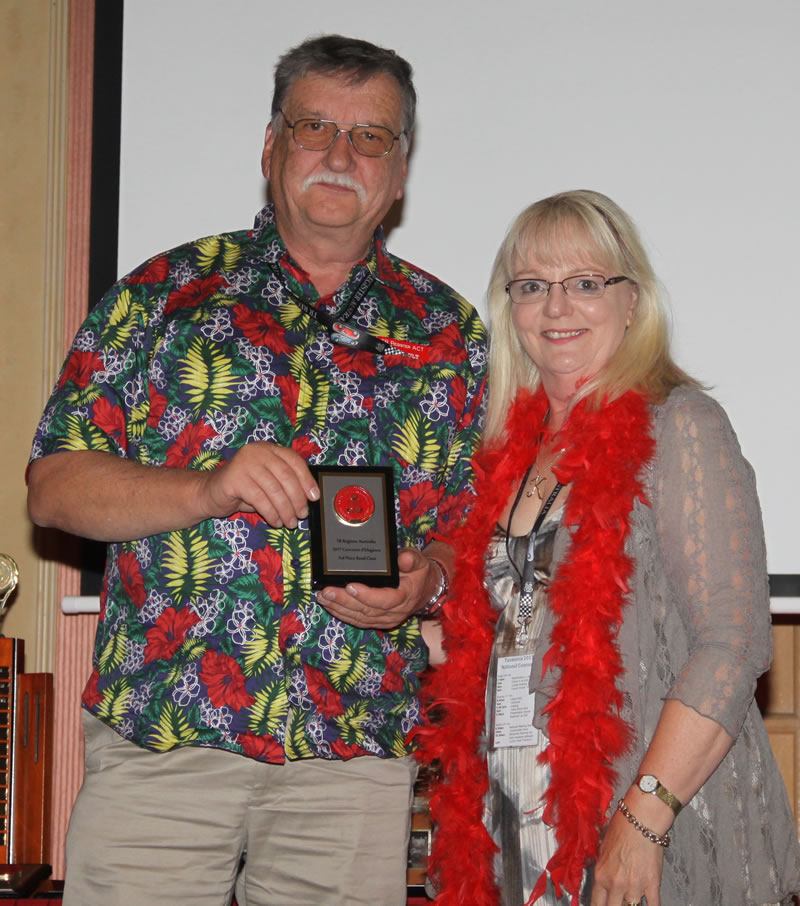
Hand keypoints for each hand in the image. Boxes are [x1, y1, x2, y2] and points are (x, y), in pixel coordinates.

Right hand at [197, 442, 317, 527]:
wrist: (210, 493)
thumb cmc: (244, 489)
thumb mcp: (268, 483)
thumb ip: (285, 485)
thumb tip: (309, 498)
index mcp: (269, 449)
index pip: (294, 461)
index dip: (306, 479)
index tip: (314, 497)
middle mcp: (257, 451)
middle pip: (286, 475)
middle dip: (297, 499)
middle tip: (302, 515)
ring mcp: (244, 462)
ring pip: (274, 489)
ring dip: (285, 509)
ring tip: (289, 522)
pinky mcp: (234, 478)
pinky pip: (259, 498)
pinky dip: (271, 513)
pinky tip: (275, 521)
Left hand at [317, 548, 437, 629]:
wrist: (424, 590)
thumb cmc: (418, 573)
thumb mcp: (419, 561)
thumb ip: (411, 559)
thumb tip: (403, 559)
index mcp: (404, 597)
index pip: (384, 600)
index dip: (366, 595)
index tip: (350, 586)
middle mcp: (394, 612)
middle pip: (366, 610)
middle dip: (344, 601)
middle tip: (327, 591)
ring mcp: (385, 619)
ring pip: (359, 618)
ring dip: (339, 609)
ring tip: (323, 597)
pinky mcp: (377, 622)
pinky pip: (358, 621)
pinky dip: (342, 614)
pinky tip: (330, 606)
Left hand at [590, 809, 663, 905]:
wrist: (640, 821)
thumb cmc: (621, 829)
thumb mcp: (603, 849)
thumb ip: (603, 868)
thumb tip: (603, 878)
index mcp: (601, 875)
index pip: (596, 904)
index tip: (603, 905)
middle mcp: (616, 884)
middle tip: (618, 902)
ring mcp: (634, 887)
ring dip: (632, 904)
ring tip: (633, 899)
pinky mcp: (652, 885)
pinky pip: (654, 905)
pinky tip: (651, 904)